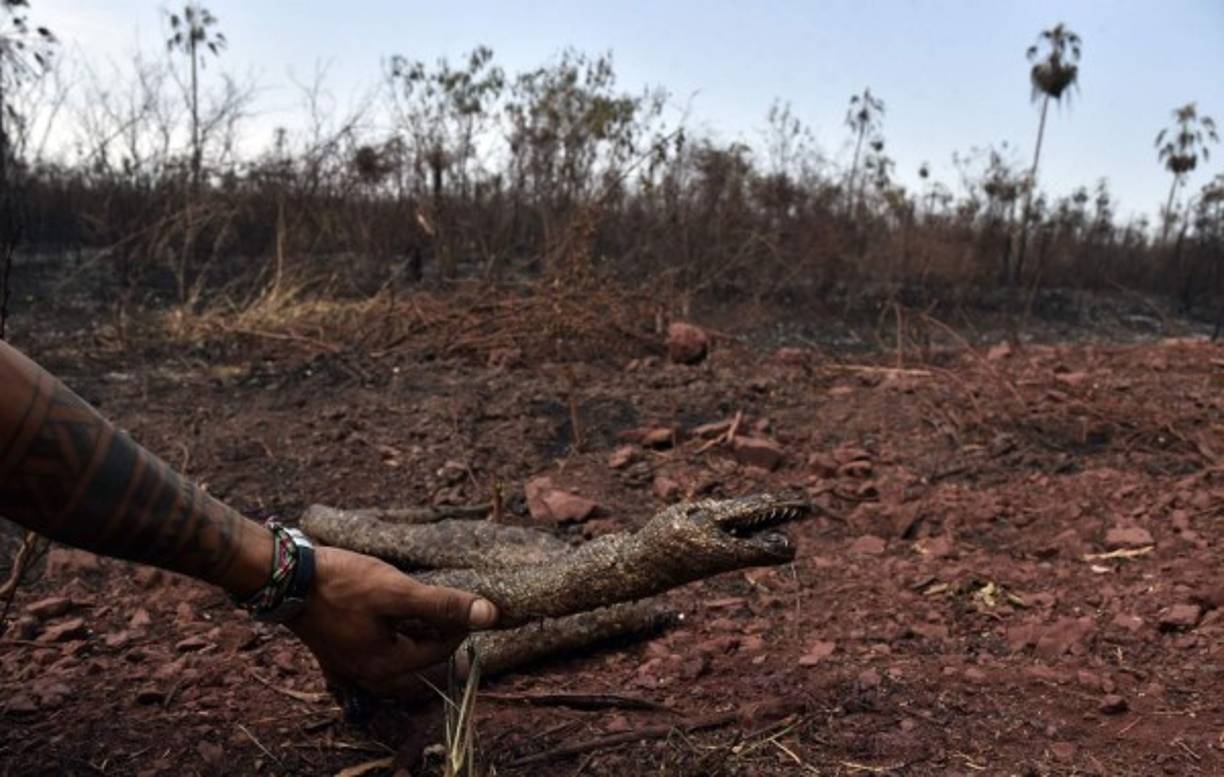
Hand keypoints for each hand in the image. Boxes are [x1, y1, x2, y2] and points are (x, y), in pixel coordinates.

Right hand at [287, 546, 497, 696]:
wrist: (285, 576)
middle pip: (421, 662)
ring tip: (428, 611)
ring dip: (418, 638)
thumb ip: (444, 605)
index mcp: (386, 668)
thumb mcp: (398, 590)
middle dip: (441, 638)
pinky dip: (394, 636)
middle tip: (454, 611)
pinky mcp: (338, 650)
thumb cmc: (342, 583)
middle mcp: (368, 676)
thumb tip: (491, 615)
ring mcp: (350, 666)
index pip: (441, 653)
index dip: (460, 626)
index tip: (469, 601)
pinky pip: (377, 651)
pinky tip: (395, 617)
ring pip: (399, 658)